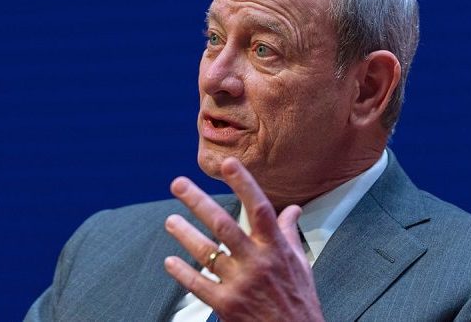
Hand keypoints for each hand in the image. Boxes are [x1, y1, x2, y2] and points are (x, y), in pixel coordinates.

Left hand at [164, 157, 323, 321]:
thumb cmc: (299, 301)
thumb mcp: (300, 264)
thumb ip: (290, 233)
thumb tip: (292, 209)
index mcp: (276, 249)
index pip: (259, 209)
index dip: (244, 184)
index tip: (229, 164)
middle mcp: (257, 262)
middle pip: (223, 225)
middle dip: (198, 202)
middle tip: (178, 184)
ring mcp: (240, 284)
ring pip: (206, 252)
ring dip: (185, 234)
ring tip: (170, 221)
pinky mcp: (227, 305)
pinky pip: (198, 284)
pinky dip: (182, 272)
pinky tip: (170, 262)